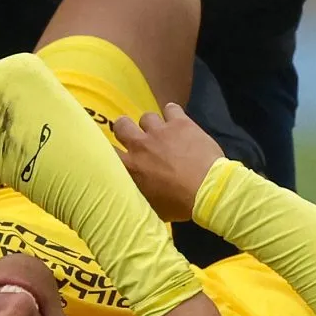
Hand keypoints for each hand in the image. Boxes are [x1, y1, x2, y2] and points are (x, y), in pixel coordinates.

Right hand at [113, 103, 224, 221]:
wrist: (207, 189)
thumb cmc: (179, 204)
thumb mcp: (151, 206)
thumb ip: (138, 194)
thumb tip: (135, 194)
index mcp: (130, 167)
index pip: (107, 151)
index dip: (111, 149)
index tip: (118, 153)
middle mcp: (140, 145)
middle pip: (121, 124)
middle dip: (127, 129)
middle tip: (138, 138)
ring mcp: (160, 131)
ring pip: (146, 117)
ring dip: (153, 125)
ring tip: (163, 133)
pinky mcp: (180, 122)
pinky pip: (170, 108)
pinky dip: (173, 114)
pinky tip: (178, 122)